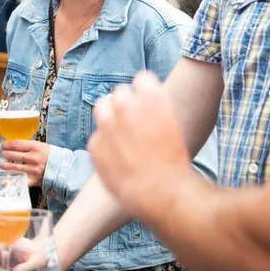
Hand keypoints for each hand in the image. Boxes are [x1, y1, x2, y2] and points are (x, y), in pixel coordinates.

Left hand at [0, 140, 49, 186]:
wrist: (64, 168)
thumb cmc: (51, 156)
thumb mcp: (41, 146)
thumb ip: (28, 145)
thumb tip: (13, 145)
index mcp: (35, 147)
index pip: (15, 144)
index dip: (6, 144)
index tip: (4, 145)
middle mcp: (33, 158)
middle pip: (12, 155)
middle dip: (4, 153)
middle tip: (3, 153)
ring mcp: (32, 170)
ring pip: (13, 167)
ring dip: (4, 165)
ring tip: (0, 163)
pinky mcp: (33, 180)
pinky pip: (19, 181)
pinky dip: (11, 181)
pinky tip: (4, 180)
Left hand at [88, 71, 189, 216]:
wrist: (161, 192)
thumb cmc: (174, 161)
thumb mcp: (173, 126)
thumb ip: (155, 109)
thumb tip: (144, 104)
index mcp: (151, 97)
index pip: (142, 78)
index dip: (144, 91)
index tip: (146, 102)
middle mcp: (126, 105)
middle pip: (119, 92)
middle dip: (125, 104)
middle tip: (133, 122)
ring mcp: (107, 124)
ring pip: (102, 107)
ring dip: (110, 116)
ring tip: (121, 135)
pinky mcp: (95, 143)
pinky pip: (97, 136)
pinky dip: (105, 144)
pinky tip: (118, 158)